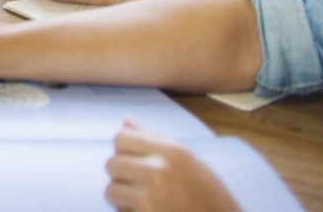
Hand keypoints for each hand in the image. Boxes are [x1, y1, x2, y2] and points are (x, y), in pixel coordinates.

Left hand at [104, 122, 242, 211]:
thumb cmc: (211, 198)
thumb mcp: (189, 162)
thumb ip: (155, 141)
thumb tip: (126, 120)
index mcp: (172, 151)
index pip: (121, 138)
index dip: (125, 151)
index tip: (136, 161)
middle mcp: (158, 170)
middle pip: (111, 163)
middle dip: (122, 175)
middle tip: (143, 185)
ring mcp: (149, 196)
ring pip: (111, 190)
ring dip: (123, 197)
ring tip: (146, 201)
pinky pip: (120, 210)